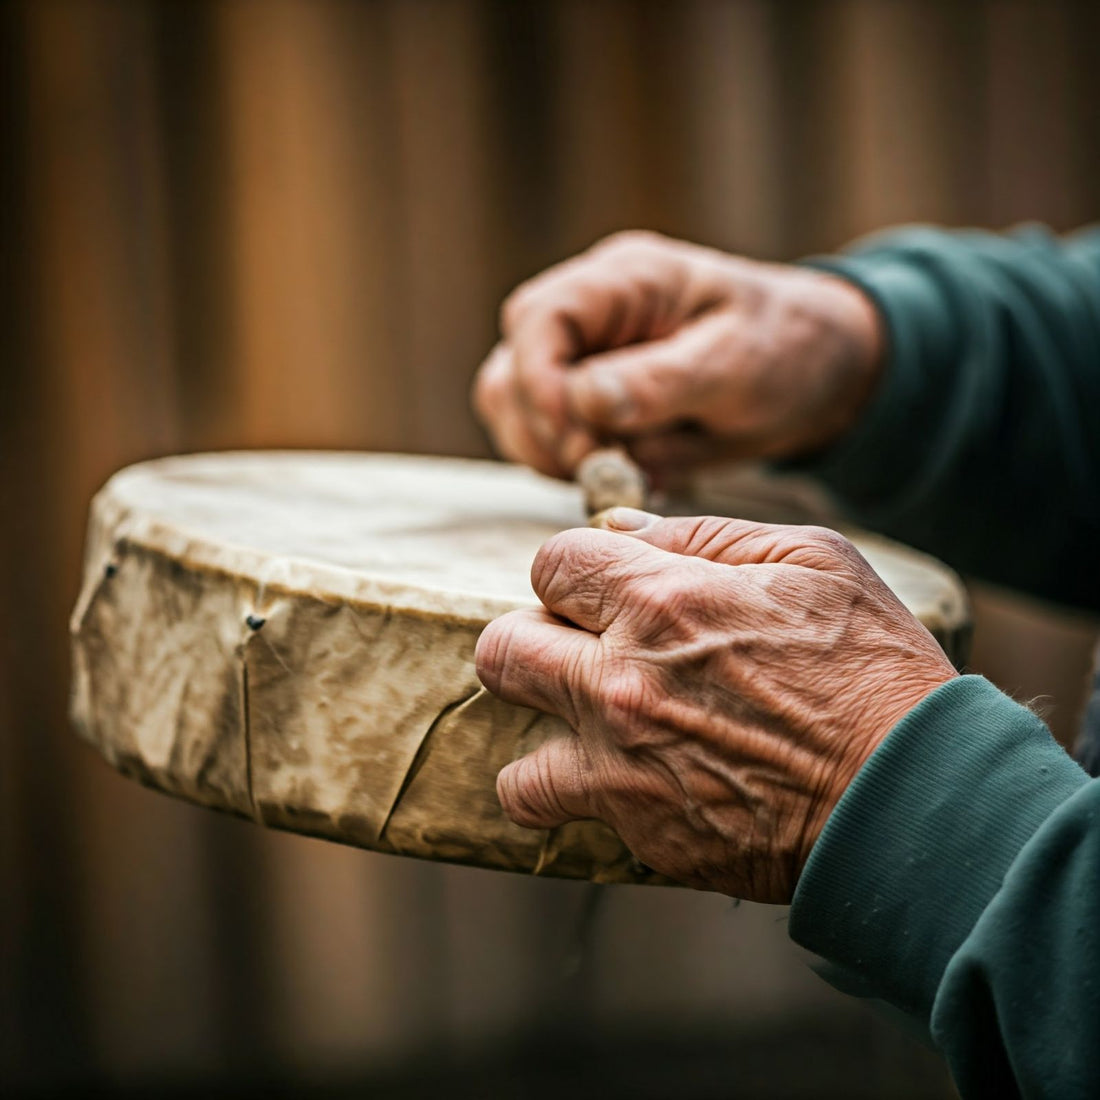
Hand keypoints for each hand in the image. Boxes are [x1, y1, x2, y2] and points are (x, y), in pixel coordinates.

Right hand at [473, 231, 883, 479]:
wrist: (814, 375)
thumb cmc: (785, 350)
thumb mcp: (738, 363)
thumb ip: (660, 380)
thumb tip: (585, 399)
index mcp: (624, 281)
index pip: (537, 320)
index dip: (541, 385)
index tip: (582, 442)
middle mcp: (589, 316)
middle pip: (511, 371)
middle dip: (547, 431)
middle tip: (606, 468)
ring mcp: (582, 359)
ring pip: (515, 412)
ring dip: (552, 455)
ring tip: (620, 473)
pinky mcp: (587, 403)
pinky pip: (547, 441)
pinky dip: (572, 468)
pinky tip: (626, 475)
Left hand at [475, 509, 954, 901]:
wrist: (914, 797)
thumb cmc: (874, 667)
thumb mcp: (813, 560)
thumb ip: (703, 535)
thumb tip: (619, 530)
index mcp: (662, 601)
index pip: (550, 564)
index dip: (573, 573)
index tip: (602, 592)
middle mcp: (622, 684)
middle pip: (501, 650)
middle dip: (533, 641)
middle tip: (581, 654)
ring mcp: (624, 768)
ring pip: (514, 760)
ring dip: (547, 739)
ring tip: (593, 734)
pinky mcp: (643, 834)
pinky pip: (569, 815)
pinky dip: (589, 799)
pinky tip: (640, 781)